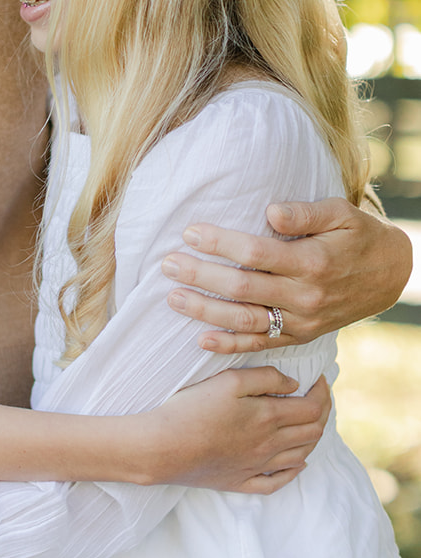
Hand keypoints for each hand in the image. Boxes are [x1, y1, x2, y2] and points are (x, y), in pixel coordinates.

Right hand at [141, 367, 330, 493]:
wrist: (162, 447)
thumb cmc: (191, 409)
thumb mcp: (229, 380)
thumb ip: (266, 378)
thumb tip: (294, 384)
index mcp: (268, 417)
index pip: (313, 408)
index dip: (323, 393)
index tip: (320, 380)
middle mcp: (269, 445)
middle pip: (312, 433)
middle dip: (322, 413)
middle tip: (318, 398)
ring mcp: (256, 466)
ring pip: (300, 456)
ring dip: (312, 439)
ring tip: (308, 423)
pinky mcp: (240, 481)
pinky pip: (277, 482)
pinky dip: (293, 472)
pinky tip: (297, 463)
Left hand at [161, 198, 412, 352]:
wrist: (390, 277)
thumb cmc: (359, 237)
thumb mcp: (341, 214)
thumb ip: (304, 213)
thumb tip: (270, 212)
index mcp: (312, 262)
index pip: (256, 254)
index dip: (220, 244)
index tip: (190, 232)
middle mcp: (305, 296)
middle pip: (242, 289)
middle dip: (201, 276)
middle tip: (167, 264)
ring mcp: (302, 321)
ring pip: (245, 321)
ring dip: (205, 311)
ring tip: (173, 298)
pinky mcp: (300, 336)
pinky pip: (261, 345)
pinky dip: (230, 345)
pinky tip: (201, 340)